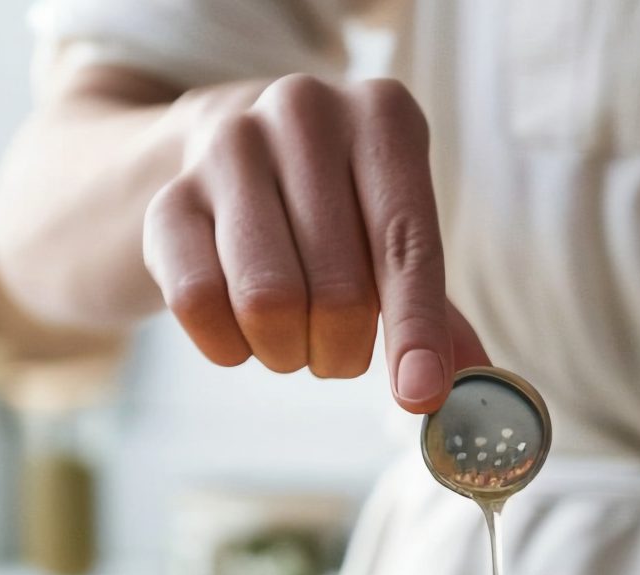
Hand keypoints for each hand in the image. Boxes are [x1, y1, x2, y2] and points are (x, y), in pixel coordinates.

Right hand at [142, 74, 488, 409]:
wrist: (220, 159)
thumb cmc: (333, 211)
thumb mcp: (393, 239)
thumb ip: (434, 313)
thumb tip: (472, 389)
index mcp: (382, 115)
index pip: (406, 244)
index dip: (414, 332)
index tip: (420, 396)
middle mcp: (304, 112)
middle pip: (338, 290)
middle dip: (343, 352)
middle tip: (337, 350)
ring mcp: (227, 146)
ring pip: (267, 301)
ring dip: (287, 352)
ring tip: (291, 337)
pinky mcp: (167, 196)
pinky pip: (199, 304)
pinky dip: (228, 346)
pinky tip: (239, 330)